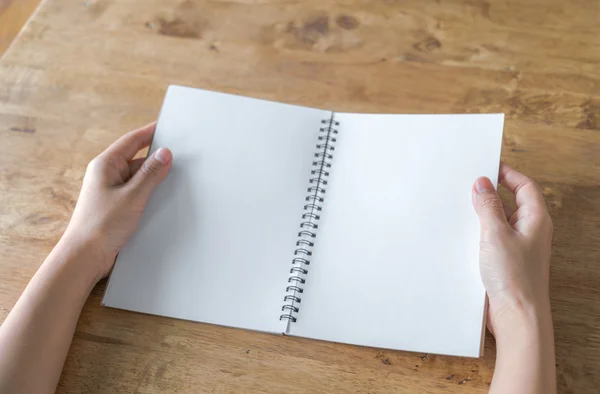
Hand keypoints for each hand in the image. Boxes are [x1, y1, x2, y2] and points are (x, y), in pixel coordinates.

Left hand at [62, 123, 171, 281]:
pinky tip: (163, 198)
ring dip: (154, 179)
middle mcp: (107, 175)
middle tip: (180, 156)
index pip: (132, 140)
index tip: (168, 126)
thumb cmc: (101, 225)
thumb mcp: (133, 196)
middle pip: (137, 159)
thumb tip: (165, 153)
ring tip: (175, 179)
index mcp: (105, 165)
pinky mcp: (116, 207)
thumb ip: (150, 174)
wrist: (85, 257)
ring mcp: (111, 191)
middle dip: (157, 159)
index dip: (150, 132)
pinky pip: (137, 193)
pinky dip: (149, 193)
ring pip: (138, 178)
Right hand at [472, 163, 552, 334]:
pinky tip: (462, 234)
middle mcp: (530, 231)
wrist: (516, 315)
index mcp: (536, 220)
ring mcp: (518, 246)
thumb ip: (488, 206)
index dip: (507, 173)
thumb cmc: (515, 278)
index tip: (487, 165)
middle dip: (491, 192)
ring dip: (482, 214)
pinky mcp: (505, 261)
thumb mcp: (496, 234)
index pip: (525, 186)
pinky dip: (478, 232)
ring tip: (462, 208)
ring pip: (499, 221)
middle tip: (469, 185)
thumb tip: (482, 184)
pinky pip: (491, 238)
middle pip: (512, 201)